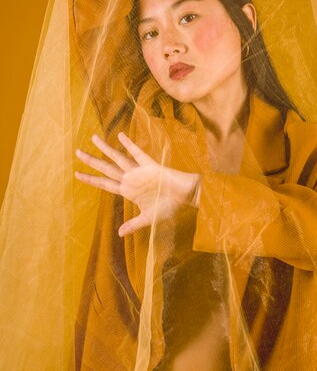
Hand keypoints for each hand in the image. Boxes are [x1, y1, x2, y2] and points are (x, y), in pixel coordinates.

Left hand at [75, 132, 200, 235]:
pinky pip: (138, 154)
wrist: (185, 197)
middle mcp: (130, 179)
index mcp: (128, 191)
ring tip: (92, 138)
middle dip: (91, 161)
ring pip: (118, 158)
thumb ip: (133, 224)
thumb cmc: (169, 206)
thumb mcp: (149, 218)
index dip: (91, 179)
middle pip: (106, 168)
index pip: (105, 184)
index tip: (77, 174)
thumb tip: (119, 234)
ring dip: (105, 149)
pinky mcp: (150, 166)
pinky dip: (129, 145)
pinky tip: (120, 136)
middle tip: (77, 152)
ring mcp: (139, 171)